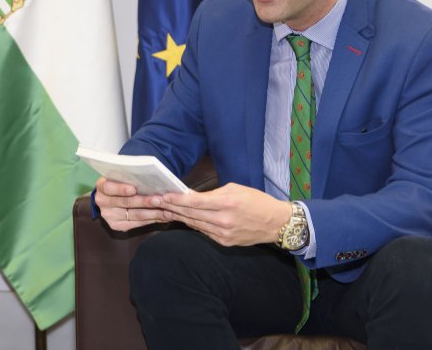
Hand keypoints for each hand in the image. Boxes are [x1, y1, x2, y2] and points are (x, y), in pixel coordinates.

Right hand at [93, 176, 168, 230]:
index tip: (134, 189)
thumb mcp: (119, 176)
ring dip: (153, 213)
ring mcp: (109, 216)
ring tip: (167, 210)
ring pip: (134, 215)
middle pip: (126, 203)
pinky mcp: (117, 226)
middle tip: (160, 200)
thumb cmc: (120, 183)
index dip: (121, 189)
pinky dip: (151, 219)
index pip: (109, 187)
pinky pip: (137, 223)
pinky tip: (162, 217)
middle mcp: (102, 202)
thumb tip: (149, 176)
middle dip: (144, 202)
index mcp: (101, 187)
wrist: (109, 198)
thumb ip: (128, 177)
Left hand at [158, 183, 290, 246]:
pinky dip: (193, 224)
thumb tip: (193, 196)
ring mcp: (223, 234)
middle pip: (191, 214)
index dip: (177, 199)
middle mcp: (223, 221)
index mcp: (227, 203)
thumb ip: (213, 193)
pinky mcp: (224, 242)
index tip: (162, 195)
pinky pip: (204, 232)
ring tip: (163, 209)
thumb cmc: (257, 201)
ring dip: (178, 216)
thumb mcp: (236, 189)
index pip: (195, 202)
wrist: (276, 224)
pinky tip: (182, 218)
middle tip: (154, 201)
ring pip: (195, 224)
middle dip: (171, 207)